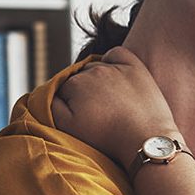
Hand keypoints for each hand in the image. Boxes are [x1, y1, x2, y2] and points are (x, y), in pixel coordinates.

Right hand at [52, 47, 179, 166]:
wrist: (146, 140)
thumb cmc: (107, 138)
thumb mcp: (69, 128)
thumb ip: (51, 107)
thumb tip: (49, 92)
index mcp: (74, 83)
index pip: (63, 89)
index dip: (70, 104)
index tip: (82, 117)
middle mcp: (94, 70)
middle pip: (80, 77)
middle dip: (84, 92)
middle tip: (97, 113)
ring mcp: (116, 67)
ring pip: (97, 66)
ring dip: (98, 79)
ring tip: (108, 101)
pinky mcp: (135, 67)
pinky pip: (117, 54)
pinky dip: (113, 60)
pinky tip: (116, 75)